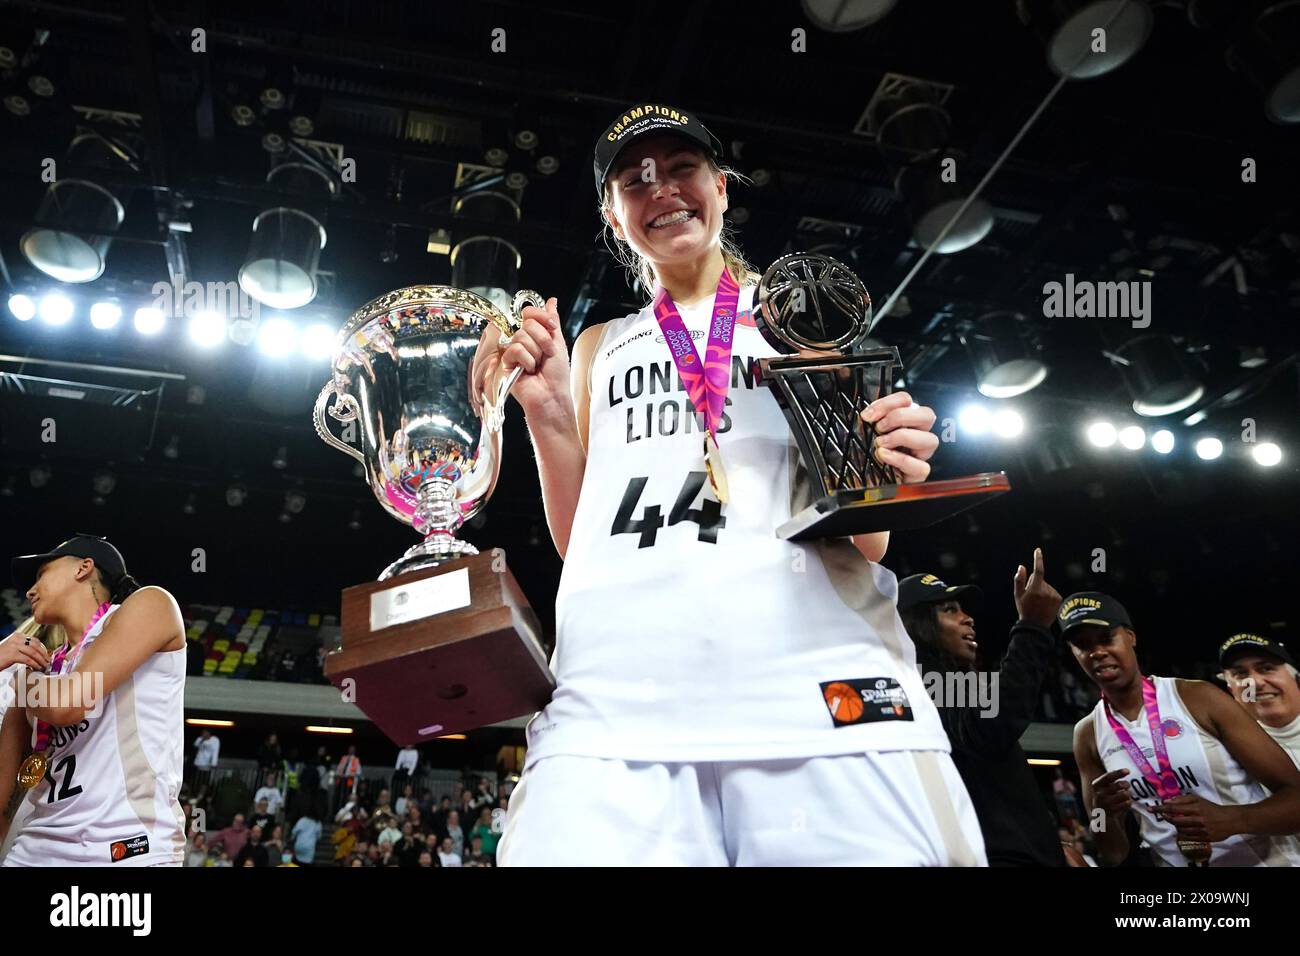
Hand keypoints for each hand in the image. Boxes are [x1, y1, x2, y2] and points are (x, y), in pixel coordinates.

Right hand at [0, 631, 50, 670]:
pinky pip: (28, 660)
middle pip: (35, 646)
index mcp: (17, 636)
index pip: (34, 640)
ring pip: (33, 653)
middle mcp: (16, 639)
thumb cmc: (1, 657)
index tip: (47, 655)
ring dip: (41, 660)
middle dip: (43, 654)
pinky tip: (37, 668)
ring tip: (44, 666)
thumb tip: (38, 654)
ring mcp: (14, 646)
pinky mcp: (12, 654)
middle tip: (48, 661)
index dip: (43, 648)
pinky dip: (35, 664)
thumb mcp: (13, 649)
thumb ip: (24, 648)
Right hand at [469, 297, 570, 419]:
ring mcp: (513, 352)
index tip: (552, 327)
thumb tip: (551, 301)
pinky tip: (528, 371)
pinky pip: (514, 350)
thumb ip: (552, 322)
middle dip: (543, 340)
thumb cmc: (557, 375)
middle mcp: (523, 342)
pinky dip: (526, 360)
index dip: (541, 317)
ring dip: (536, 353)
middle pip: (527, 324)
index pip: (530, 313)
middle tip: (547, 355)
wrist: (552, 396)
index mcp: (535, 335)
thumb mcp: (559, 343)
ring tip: (537, 366)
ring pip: (521, 337)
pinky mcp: (506, 363)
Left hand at [859, 391, 937, 482]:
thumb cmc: (867, 456)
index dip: (888, 403)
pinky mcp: (919, 474)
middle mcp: (918, 435)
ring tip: (881, 443)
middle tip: (879, 427)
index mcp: (905, 421)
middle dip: (900, 417)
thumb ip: (868, 423)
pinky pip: (921, 466)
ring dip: (903, 437)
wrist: (865, 484)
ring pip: (930, 440)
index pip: (906, 400)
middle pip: (928, 415)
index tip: (868, 415)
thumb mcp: (865, 435)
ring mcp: (921, 454)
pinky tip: (885, 456)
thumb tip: (866, 415)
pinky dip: (901, 459)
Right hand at [1013, 548, 1062, 628]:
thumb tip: (1022, 566)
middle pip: (1040, 580)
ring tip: (1038, 602)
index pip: (1038, 571)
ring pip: (1046, 586)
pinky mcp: (1059, 599)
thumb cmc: (1024, 609)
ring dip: (1042, 590)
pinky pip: (1052, 591)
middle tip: (1031, 597)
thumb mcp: (1017, 595)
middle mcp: (1046, 591)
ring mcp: (1054, 595)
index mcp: (1035, 589)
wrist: (1036, 626)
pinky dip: (1048, 594)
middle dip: (1035, 584)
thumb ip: (1019, 580)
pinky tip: (1044, 604)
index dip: (1038, 559)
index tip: (1038, 550)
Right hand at [1091, 768, 1133, 816]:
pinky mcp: (1112, 812)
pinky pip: (1126, 804)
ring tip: (1126, 795)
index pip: (1108, 777)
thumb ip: (1111, 779)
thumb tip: (1125, 770)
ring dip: (1128, 794)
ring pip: (1124, 794)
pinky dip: (1129, 802)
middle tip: (1128, 785)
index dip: (1118, 773)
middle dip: (1126, 784)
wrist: (1101, 815)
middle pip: (1118, 785)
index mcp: (1096, 785)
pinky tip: (1126, 802)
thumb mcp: (1104, 787)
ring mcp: (1105, 803)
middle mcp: (1099, 794)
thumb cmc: (1106, 797)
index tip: (1128, 771)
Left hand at [1156, 794, 1238, 842]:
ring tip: (1177, 820)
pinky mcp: (1204, 838)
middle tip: (1164, 815)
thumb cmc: (1211, 808)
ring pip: (1180, 830)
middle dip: (1166, 817)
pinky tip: (1184, 828)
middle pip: (1175, 820)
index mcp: (1195, 808)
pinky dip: (1183, 832)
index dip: (1160, 809)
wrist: (1229, 820)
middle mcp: (1197, 819)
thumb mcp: (1198, 799)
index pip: (1173, 808)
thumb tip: (1167, 801)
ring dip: (1175, 825)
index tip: (1150, 809)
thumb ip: (1182, 799)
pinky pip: (1188, 837)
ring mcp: (1201, 830)